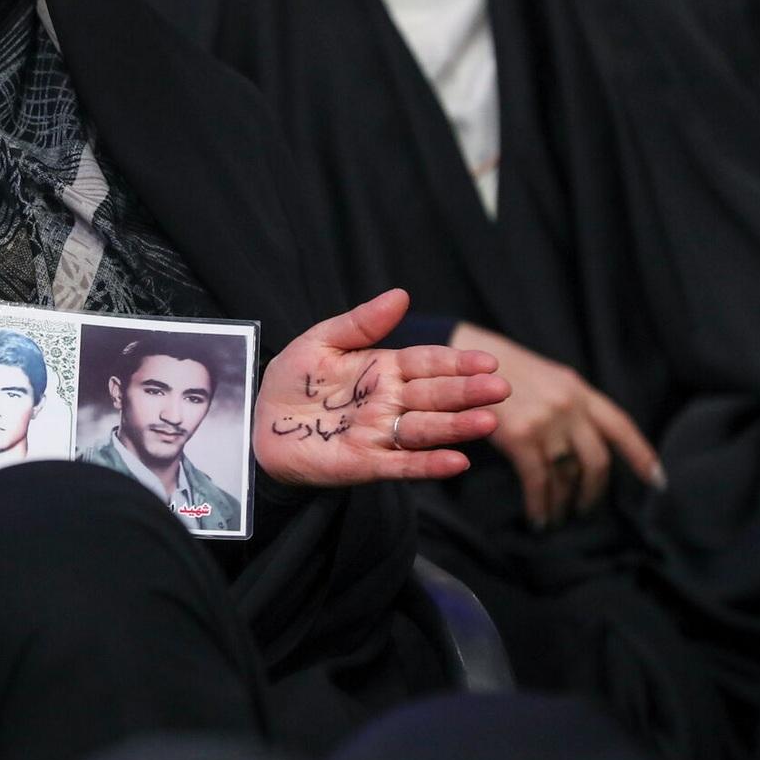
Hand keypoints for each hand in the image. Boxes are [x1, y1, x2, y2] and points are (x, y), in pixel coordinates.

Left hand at [253, 289, 507, 485]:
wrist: (260, 423)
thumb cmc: (293, 380)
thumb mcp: (320, 342)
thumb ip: (360, 323)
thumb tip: (401, 294)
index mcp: (383, 369)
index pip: (427, 363)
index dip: (456, 362)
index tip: (487, 361)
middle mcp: (390, 402)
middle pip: (435, 395)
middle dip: (467, 392)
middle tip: (499, 388)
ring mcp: (381, 434)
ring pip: (426, 429)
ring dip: (456, 427)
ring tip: (487, 421)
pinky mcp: (366, 463)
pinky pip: (403, 465)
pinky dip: (429, 464)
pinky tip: (456, 461)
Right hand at [449, 323, 664, 528]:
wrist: (464, 361)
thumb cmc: (504, 372)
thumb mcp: (549, 379)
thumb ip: (573, 406)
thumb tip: (588, 444)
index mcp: (580, 391)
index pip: (621, 428)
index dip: (642, 456)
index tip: (657, 482)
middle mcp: (570, 407)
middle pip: (596, 461)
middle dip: (593, 493)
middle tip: (585, 510)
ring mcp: (547, 422)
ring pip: (566, 476)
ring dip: (563, 504)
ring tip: (558, 517)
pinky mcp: (520, 437)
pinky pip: (538, 481)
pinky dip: (540, 505)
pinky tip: (538, 519)